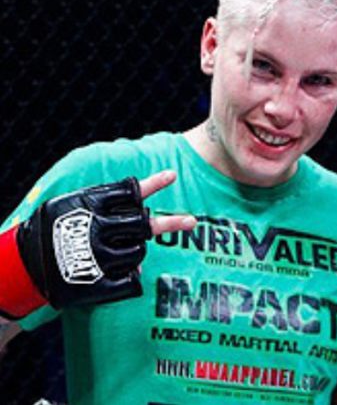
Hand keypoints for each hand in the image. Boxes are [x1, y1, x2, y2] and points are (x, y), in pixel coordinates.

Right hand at [17, 171, 195, 310]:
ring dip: (136, 252)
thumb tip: (141, 199)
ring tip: (116, 253)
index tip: (172, 176)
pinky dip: (132, 279)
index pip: (130, 193)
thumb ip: (105, 200)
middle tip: (191, 221)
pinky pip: (131, 281)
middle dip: (169, 223)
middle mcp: (98, 229)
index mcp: (91, 206)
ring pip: (139, 252)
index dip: (153, 184)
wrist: (22, 266)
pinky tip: (123, 276)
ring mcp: (98, 256)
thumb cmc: (51, 229)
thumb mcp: (72, 204)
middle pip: (144, 224)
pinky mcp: (97, 283)